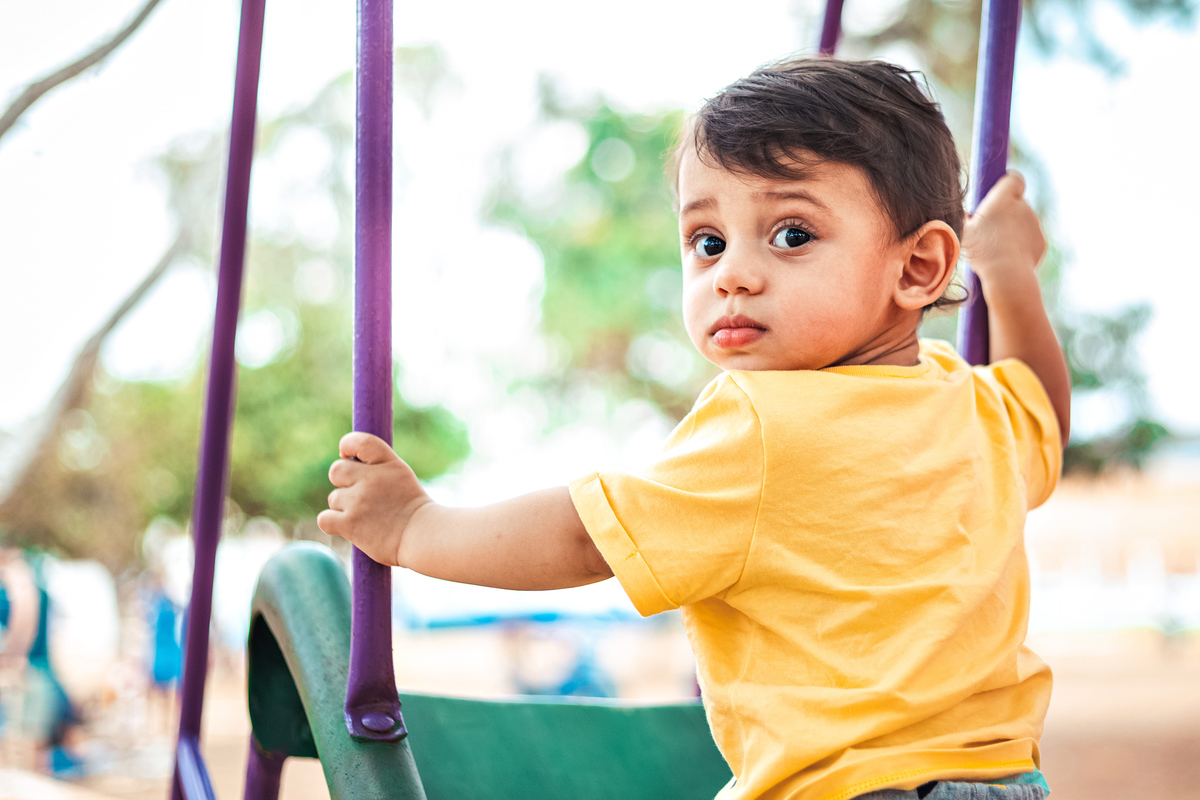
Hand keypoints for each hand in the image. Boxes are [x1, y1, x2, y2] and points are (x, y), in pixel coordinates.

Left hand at [317, 432, 431, 566]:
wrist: (423, 538)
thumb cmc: (413, 510)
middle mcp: (372, 478)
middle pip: (337, 470)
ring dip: (344, 508)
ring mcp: (359, 500)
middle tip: (360, 496)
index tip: (348, 455)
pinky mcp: (350, 523)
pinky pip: (325, 518)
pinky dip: (333, 524)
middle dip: (343, 483)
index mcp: (388, 463)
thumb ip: (377, 466)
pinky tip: (349, 528)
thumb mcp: (401, 476)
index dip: (347, 445)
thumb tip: (346, 459)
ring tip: (366, 518)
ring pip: (334, 498)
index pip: (359, 441)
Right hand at [962, 171, 1046, 291]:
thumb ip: (964, 216)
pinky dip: (1021, 244)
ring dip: (1013, 229)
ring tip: (996, 247)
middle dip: (1007, 210)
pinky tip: (1008, 257)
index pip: (1014, 179)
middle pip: (1017, 202)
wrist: (1007, 275)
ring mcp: (1035, 224)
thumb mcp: (962, 231)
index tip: (999, 190)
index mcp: (1004, 199)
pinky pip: (1029, 238)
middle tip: (990, 226)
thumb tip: (962, 212)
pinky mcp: (1041, 242)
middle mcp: (1024, 207)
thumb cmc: (981, 250)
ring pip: (1023, 221)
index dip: (1008, 183)